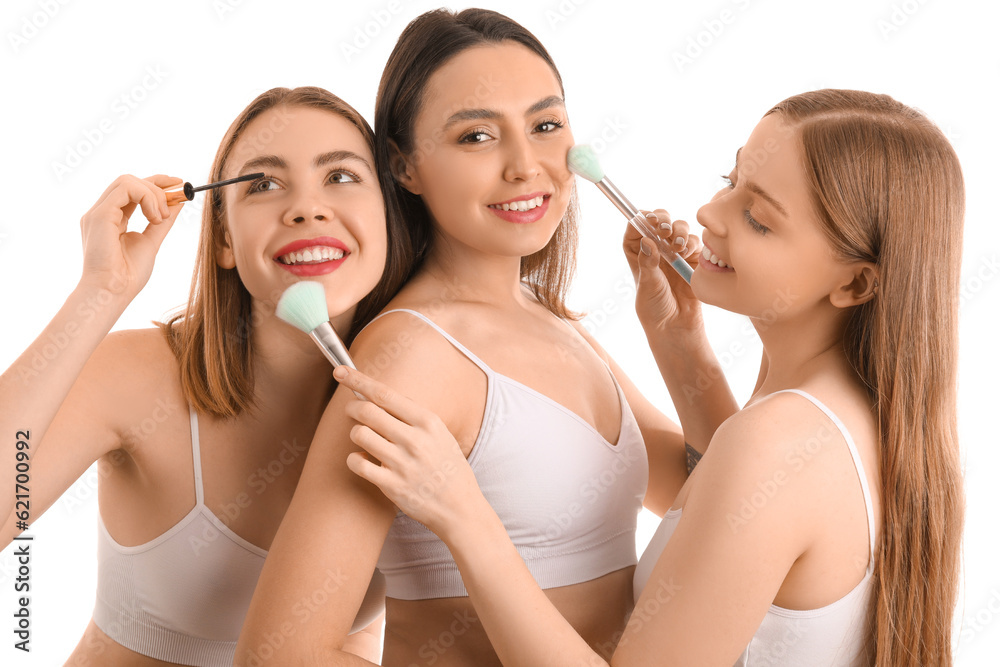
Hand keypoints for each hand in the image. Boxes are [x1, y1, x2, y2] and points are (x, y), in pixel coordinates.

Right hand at [79, 174, 184, 297]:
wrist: (113, 291)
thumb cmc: (128, 275)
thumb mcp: (152, 241)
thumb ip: (162, 221)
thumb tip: (178, 202)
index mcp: (111, 218)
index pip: (132, 189)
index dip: (155, 183)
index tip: (179, 184)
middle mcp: (101, 212)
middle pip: (129, 181)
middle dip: (158, 184)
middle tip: (177, 200)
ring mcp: (98, 213)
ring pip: (127, 181)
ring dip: (153, 194)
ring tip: (161, 217)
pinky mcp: (99, 215)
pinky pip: (126, 188)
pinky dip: (147, 198)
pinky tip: (154, 218)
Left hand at [335, 366, 483, 537]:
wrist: (460, 508)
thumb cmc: (447, 468)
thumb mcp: (440, 435)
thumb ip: (412, 417)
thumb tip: (378, 396)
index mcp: (428, 422)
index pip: (384, 393)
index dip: (358, 380)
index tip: (340, 371)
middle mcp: (415, 440)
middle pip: (367, 411)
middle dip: (352, 407)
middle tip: (351, 409)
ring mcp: (402, 463)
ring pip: (359, 434)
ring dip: (355, 433)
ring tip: (364, 439)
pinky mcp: (391, 485)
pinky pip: (357, 462)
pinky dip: (354, 459)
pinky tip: (363, 460)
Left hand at [622, 209, 703, 337]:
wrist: (676, 326)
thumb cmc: (655, 308)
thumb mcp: (648, 284)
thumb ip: (648, 262)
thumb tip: (648, 240)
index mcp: (637, 253)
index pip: (635, 227)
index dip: (641, 218)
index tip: (649, 219)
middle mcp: (656, 249)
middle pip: (658, 221)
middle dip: (662, 220)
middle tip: (664, 229)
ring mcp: (675, 252)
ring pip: (678, 227)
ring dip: (679, 230)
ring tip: (678, 246)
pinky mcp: (693, 258)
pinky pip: (694, 241)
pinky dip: (692, 242)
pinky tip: (687, 253)